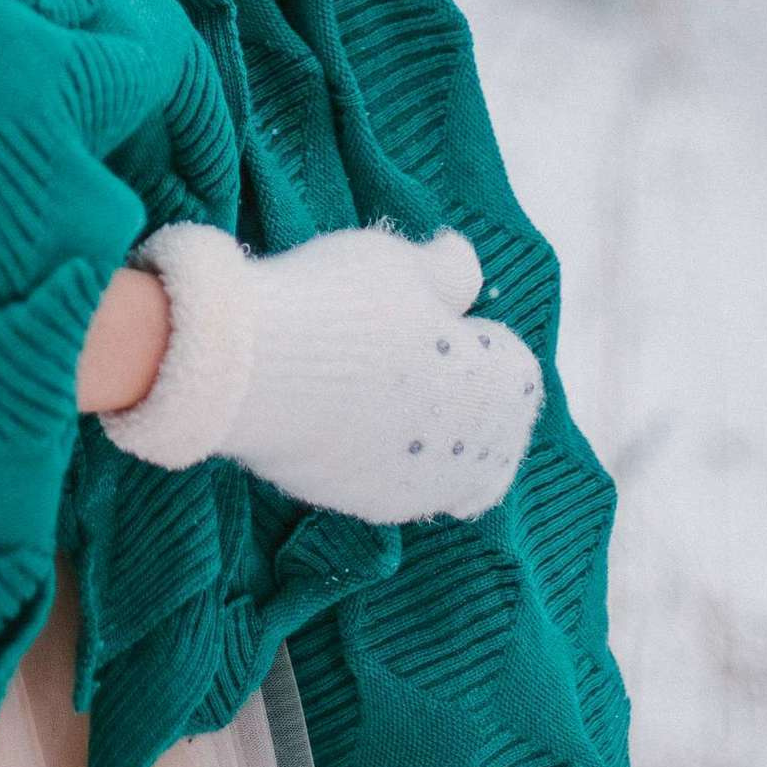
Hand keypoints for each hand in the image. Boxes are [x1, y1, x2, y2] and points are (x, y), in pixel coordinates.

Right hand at [99, 220, 545, 524]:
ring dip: (433, 437)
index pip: (519, 372)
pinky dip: (386, 456)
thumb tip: (466, 268)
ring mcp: (416, 487)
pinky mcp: (363, 505)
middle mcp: (469, 450)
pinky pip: (396, 484)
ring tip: (387, 396)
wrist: (247, 370)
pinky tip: (347, 422)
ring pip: (450, 471)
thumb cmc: (338, 305)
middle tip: (425, 364)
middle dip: (472, 402)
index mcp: (495, 388)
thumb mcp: (400, 262)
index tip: (444, 319)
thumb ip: (448, 268)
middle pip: (496, 435)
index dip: (484, 340)